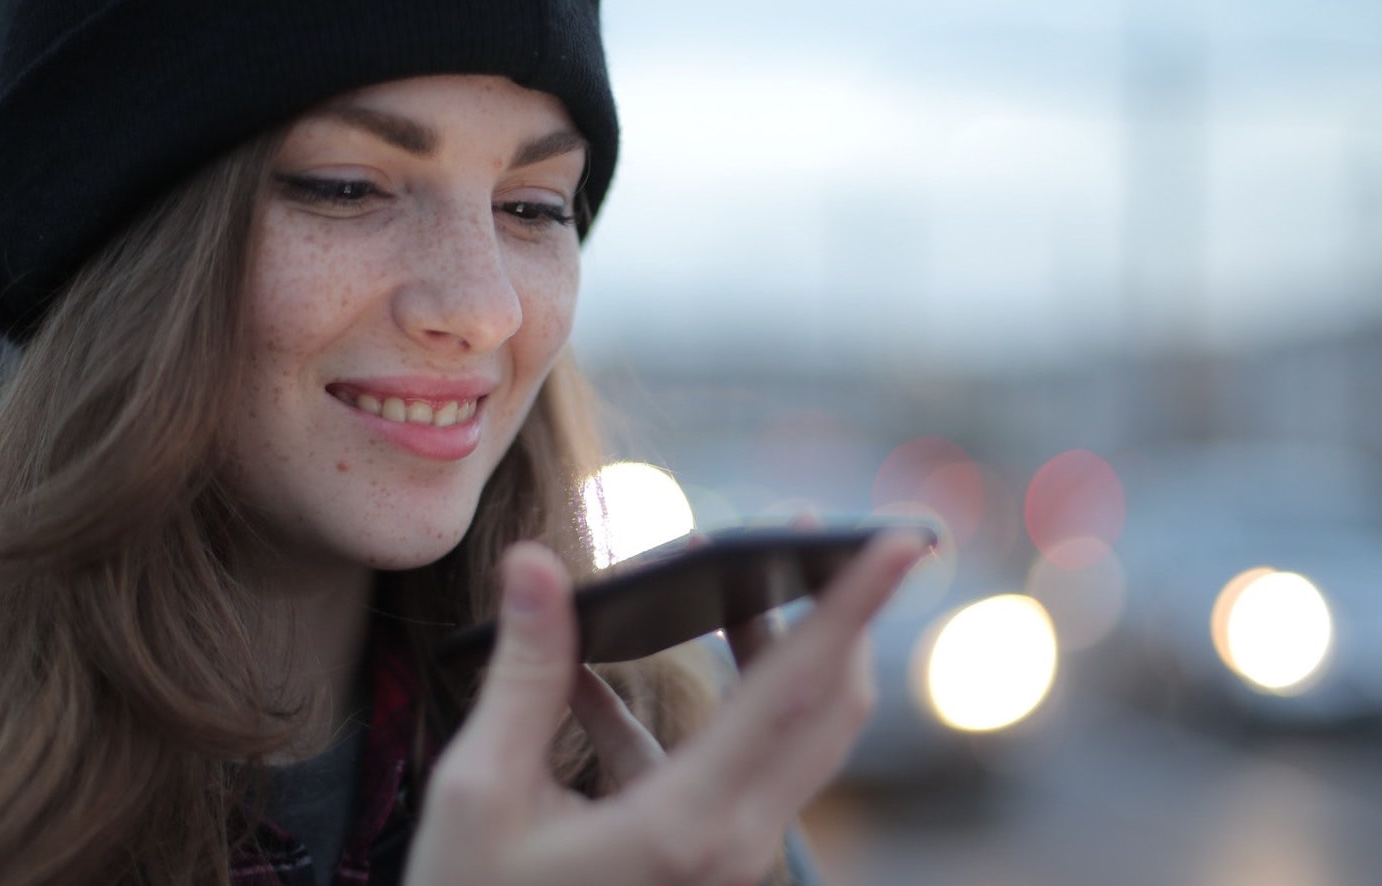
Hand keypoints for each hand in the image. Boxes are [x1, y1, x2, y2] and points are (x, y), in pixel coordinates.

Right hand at [403, 529, 925, 885]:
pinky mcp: (705, 862)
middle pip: (825, 708)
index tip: (901, 540)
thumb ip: (522, 672)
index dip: (852, 606)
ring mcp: (728, 859)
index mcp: (689, 827)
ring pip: (792, 735)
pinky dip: (693, 710)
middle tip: (814, 529)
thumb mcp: (479, 793)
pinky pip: (728, 767)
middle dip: (834, 612)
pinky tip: (599, 674)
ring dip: (773, 651)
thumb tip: (535, 563)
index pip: (798, 690)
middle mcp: (733, 845)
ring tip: (733, 575)